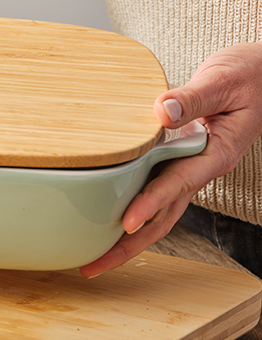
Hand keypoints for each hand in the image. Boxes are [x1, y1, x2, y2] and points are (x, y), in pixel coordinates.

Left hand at [80, 41, 261, 277]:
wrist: (260, 74)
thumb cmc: (246, 76)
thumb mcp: (222, 82)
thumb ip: (193, 97)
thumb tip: (161, 111)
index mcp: (215, 153)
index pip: (177, 184)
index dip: (151, 204)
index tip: (127, 223)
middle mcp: (201, 168)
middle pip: (164, 215)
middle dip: (130, 245)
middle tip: (94, 265)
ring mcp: (189, 168)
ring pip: (158, 211)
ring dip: (128, 238)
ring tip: (93, 257)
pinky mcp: (178, 160)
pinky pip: (154, 191)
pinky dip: (133, 208)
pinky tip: (108, 220)